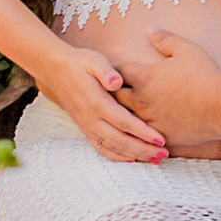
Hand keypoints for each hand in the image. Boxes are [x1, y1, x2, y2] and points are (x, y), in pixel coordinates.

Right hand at [41, 44, 167, 162]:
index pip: (124, 122)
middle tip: (164, 155)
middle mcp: (92, 119)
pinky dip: (117, 157)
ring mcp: (87, 126)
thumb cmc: (81, 63)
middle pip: (121, 141)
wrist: (56, 70)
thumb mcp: (94, 60)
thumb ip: (106, 71)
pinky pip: (101, 148)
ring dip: (134, 156)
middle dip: (143, 150)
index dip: (143, 133)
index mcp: (97, 103)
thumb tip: (117, 81)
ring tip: (155, 160)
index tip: (161, 140)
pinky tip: (132, 160)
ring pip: (113, 148)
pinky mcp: (85, 129)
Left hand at [115, 28, 220, 147]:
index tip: (113, 69)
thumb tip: (149, 29)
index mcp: (144, 78)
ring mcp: (149, 121)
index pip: (117, 71)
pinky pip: (140, 136)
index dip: (114, 69)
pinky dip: (137, 132)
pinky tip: (137, 131)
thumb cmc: (205, 75)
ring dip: (122, 114)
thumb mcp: (186, 49)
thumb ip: (165, 39)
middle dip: (112, 93)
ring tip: (120, 112)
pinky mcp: (159, 136)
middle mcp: (141, 100)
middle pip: (114, 97)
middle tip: (110, 91)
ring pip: (124, 119)